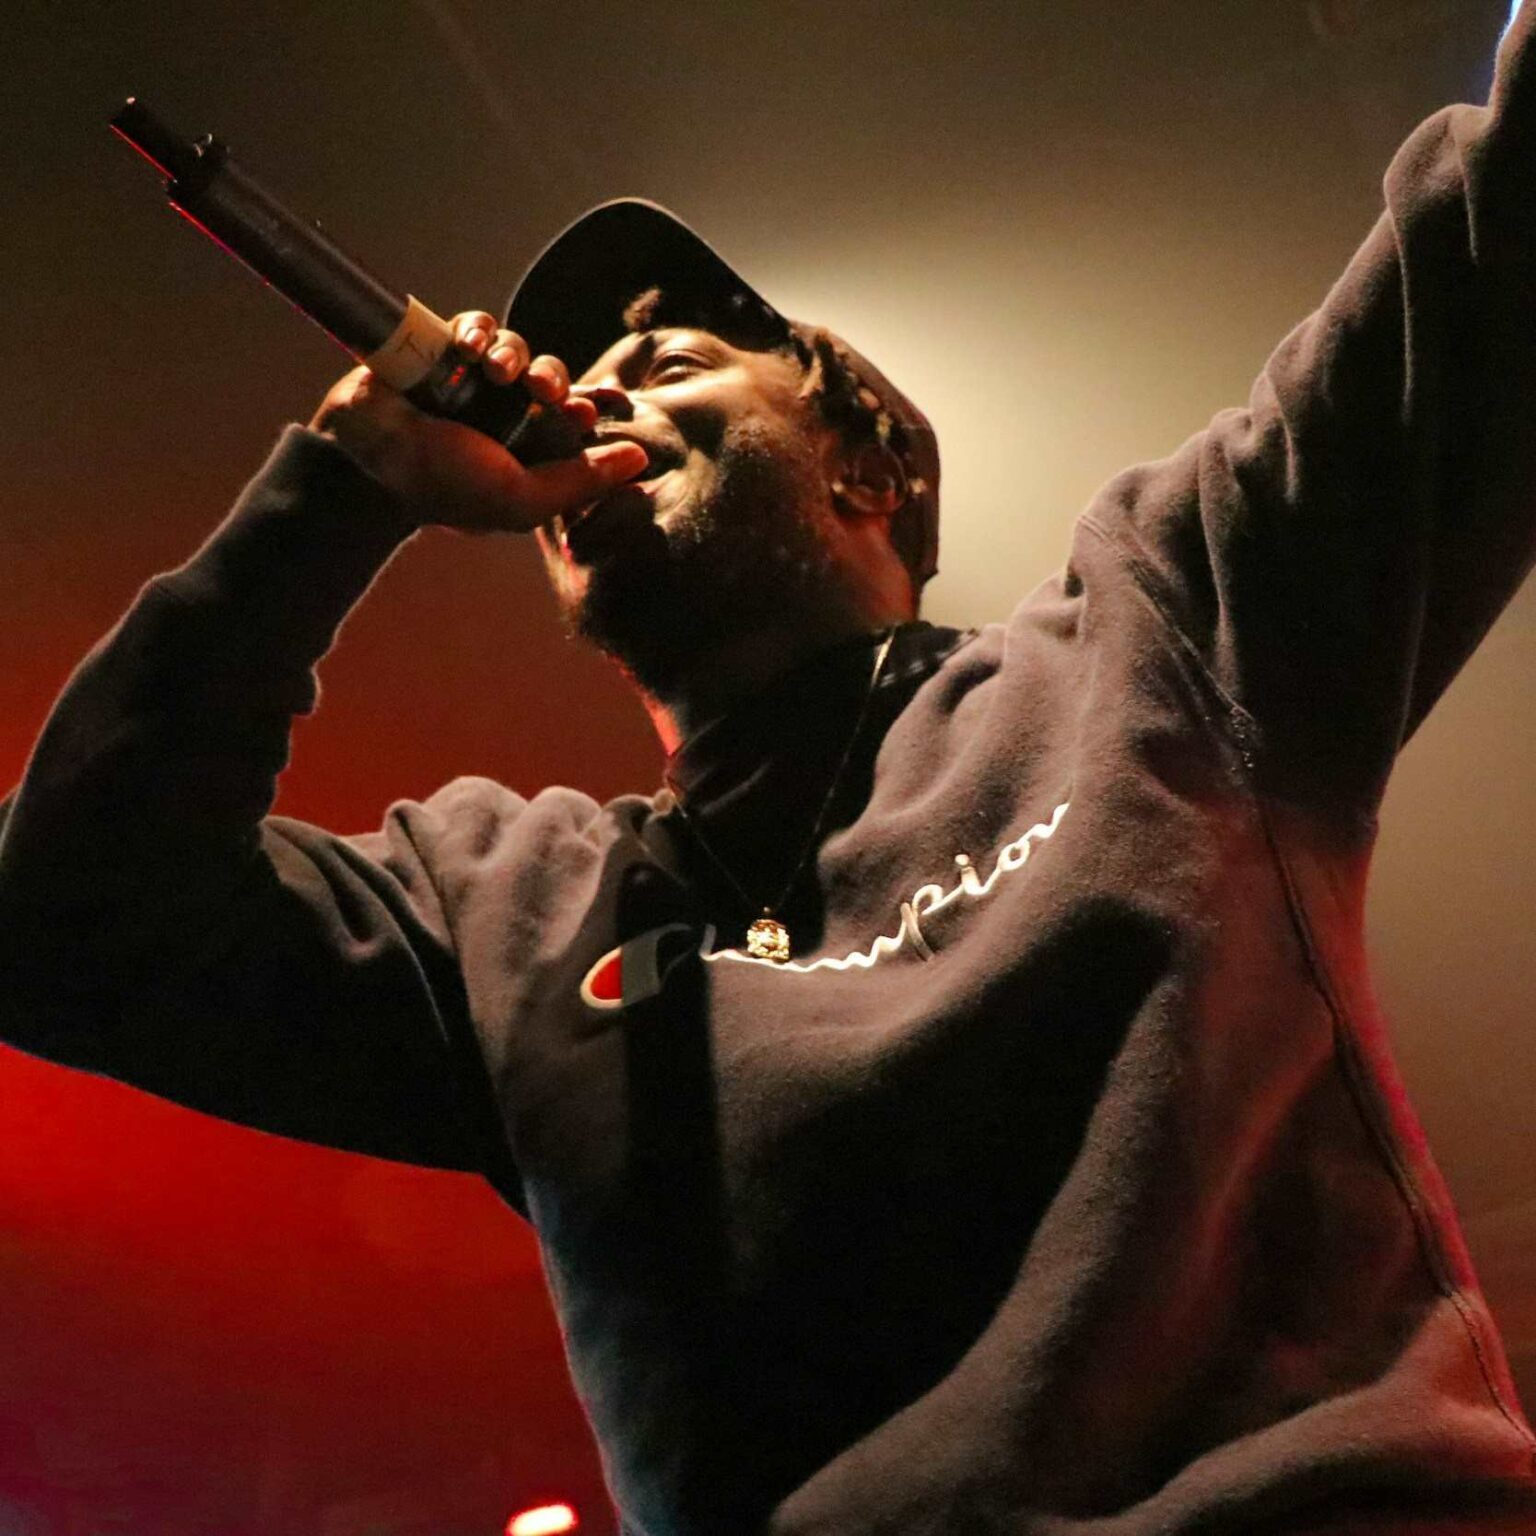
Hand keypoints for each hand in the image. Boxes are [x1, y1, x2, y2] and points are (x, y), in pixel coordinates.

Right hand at [308, 310, 647, 532]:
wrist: (367, 455)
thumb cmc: (443, 486)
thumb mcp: (521, 498)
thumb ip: (582, 481)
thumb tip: (642, 459)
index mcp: (530, 451)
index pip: (577, 421)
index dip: (589, 408)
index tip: (588, 409)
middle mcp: (506, 415)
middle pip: (554, 376)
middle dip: (553, 377)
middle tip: (539, 389)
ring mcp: (473, 381)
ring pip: (519, 347)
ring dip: (515, 353)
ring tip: (494, 370)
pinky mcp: (442, 349)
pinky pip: (478, 326)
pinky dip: (479, 331)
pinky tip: (467, 349)